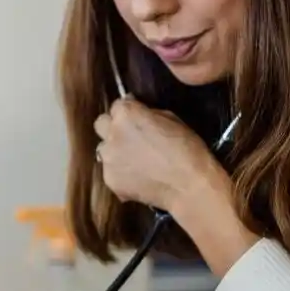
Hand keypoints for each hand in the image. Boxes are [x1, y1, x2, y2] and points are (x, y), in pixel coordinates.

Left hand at [93, 99, 225, 212]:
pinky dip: (120, 172)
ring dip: (115, 150)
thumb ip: (149, 114)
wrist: (188, 186)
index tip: (136, 116)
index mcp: (126, 114)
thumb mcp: (172, 119)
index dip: (128, 110)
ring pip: (104, 149)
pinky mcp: (109, 180)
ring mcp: (108, 158)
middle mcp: (111, 134)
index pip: (117, 105)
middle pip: (101, 124)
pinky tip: (137, 177)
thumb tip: (140, 114)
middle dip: (113, 127)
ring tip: (134, 160)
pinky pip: (110, 171)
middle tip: (130, 136)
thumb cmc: (187, 149)